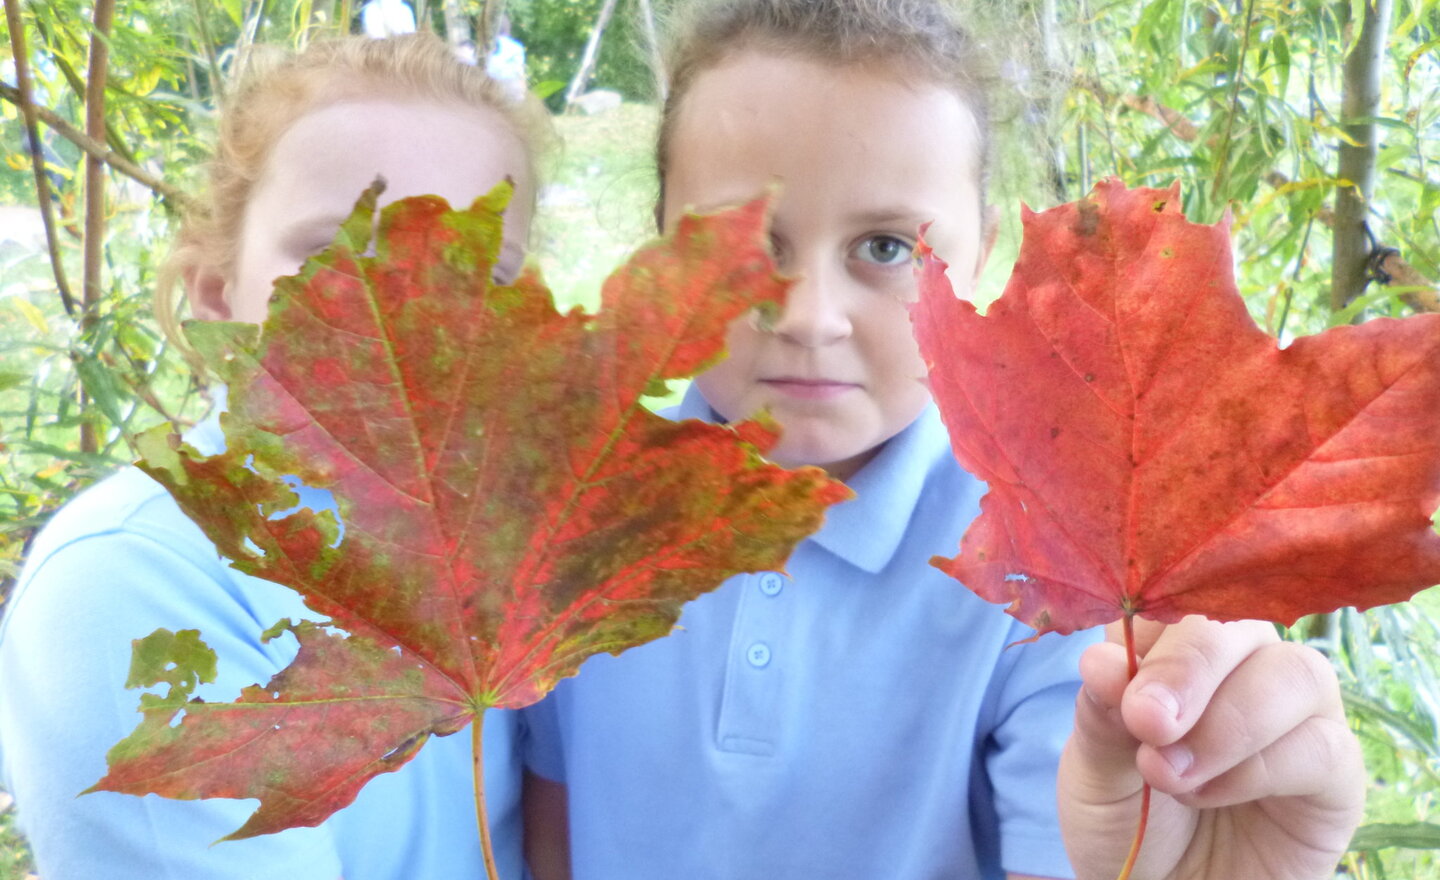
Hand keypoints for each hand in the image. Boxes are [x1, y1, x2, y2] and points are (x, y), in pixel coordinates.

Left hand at [1058, 616, 1363, 879]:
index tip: (1108, 675)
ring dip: (1227, 723)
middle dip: (1189, 668)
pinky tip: (1210, 795)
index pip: (1175, 599)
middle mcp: (1243, 666)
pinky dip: (1259, 768)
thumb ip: (1100, 717)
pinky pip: (1322, 745)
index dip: (1148, 629)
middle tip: (1147, 722)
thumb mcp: (1093, 771)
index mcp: (1175, 647)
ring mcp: (1296, 714)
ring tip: (1169, 775)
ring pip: (1297, 672)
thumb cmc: (1126, 821)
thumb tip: (1101, 662)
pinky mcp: (1334, 772)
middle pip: (1240, 624)